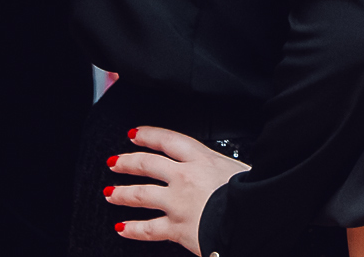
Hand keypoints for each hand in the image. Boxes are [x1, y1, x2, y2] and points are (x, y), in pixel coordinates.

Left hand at [107, 126, 250, 253]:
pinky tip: (122, 228)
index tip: (135, 134)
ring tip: (110, 193)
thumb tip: (227, 167)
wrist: (251, 218)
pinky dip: (133, 229)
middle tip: (115, 162)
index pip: (168, 140)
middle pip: (147, 164)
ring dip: (122, 194)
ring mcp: (177, 202)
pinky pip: (148, 229)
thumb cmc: (253, 193)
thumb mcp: (241, 168)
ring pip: (141, 195)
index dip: (149, 135)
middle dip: (127, 162)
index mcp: (202, 159)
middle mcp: (185, 177)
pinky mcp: (176, 227)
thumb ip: (224, 167)